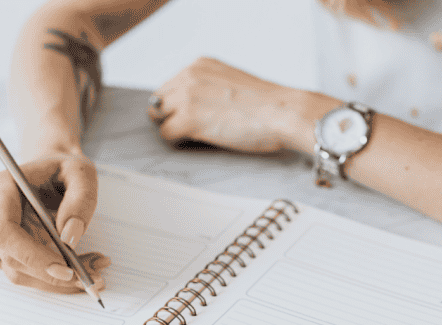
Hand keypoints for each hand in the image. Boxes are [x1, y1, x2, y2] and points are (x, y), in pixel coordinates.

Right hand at [0, 153, 109, 293]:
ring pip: (19, 271)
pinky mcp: (6, 248)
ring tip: (94, 270)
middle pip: (11, 257)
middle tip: (92, 276)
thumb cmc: (64, 169)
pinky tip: (81, 268)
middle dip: (51, 274)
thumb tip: (69, 237)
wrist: (52, 171)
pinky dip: (54, 278)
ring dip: (57, 280)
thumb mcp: (82, 173)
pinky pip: (27, 272)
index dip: (31, 255)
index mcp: (2, 187)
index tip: (65, 269)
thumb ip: (80, 201)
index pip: (3, 230)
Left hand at [147, 57, 314, 153]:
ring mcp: (187, 97)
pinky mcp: (188, 119)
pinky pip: (166, 134)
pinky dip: (177, 141)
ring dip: (172, 128)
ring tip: (195, 136)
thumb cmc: (266, 104)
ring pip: (158, 117)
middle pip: (159, 101)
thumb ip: (208, 87)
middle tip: (190, 129)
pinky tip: (198, 142)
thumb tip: (193, 105)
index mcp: (199, 65)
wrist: (283, 112)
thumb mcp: (230, 82)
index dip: (176, 105)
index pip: (169, 85)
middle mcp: (189, 76)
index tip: (189, 116)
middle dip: (170, 116)